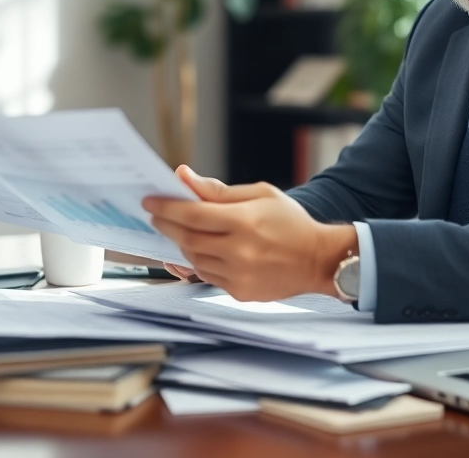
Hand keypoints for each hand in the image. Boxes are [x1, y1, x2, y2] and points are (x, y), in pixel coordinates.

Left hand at [143, 166, 356, 302]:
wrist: (318, 260)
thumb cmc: (291, 223)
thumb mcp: (260, 194)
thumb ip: (219, 190)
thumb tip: (184, 177)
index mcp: (245, 222)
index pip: (193, 214)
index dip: (167, 207)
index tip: (150, 202)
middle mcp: (240, 251)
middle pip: (188, 239)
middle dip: (167, 225)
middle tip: (157, 215)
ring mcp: (239, 275)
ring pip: (194, 259)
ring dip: (182, 244)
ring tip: (182, 231)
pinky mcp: (239, 292)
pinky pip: (207, 276)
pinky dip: (199, 261)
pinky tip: (203, 250)